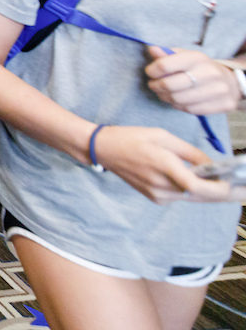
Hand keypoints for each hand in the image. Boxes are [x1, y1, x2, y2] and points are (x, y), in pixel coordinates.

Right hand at [91, 125, 245, 203]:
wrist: (104, 149)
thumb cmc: (132, 138)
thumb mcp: (163, 136)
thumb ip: (190, 152)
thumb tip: (212, 164)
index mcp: (163, 166)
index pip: (199, 187)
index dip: (221, 189)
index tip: (235, 185)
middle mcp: (160, 186)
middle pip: (201, 196)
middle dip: (223, 194)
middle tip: (241, 192)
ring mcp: (156, 194)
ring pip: (192, 198)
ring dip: (210, 193)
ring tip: (228, 187)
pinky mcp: (154, 197)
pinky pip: (181, 196)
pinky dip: (194, 191)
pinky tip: (203, 184)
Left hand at [145, 47, 241, 115]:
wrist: (229, 81)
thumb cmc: (199, 68)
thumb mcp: (185, 56)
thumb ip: (167, 55)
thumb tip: (152, 49)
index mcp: (197, 57)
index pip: (165, 65)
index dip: (152, 71)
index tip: (150, 73)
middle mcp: (210, 73)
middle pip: (170, 84)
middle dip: (156, 86)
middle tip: (153, 85)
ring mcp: (218, 90)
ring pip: (179, 99)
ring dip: (165, 97)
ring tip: (163, 93)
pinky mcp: (223, 104)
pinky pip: (190, 110)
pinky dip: (179, 106)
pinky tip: (177, 101)